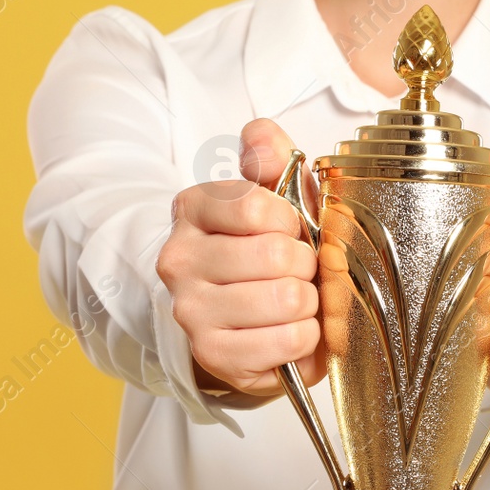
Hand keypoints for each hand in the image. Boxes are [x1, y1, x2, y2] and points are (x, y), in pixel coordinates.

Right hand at [156, 118, 322, 398]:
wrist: (252, 324)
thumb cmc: (271, 254)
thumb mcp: (279, 198)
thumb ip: (273, 159)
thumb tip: (260, 134)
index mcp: (192, 209)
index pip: (257, 205)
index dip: (293, 221)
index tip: (293, 231)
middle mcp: (179, 259)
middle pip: (275, 254)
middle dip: (306, 265)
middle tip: (300, 272)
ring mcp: (190, 311)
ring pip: (285, 299)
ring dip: (310, 303)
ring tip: (297, 302)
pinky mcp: (212, 355)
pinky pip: (287, 341)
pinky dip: (306, 338)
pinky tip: (293, 331)